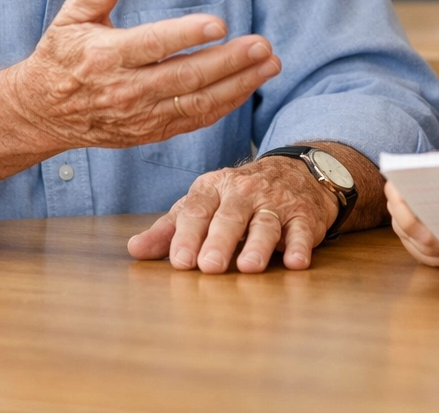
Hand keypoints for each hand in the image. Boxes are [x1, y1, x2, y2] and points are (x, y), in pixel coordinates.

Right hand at [3, 0, 281, 150]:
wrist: (43, 112)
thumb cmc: (62, 55)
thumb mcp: (72, 16)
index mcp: (106, 56)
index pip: (154, 45)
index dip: (187, 35)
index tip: (220, 24)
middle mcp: (125, 89)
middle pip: (185, 76)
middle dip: (229, 62)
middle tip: (264, 45)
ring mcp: (139, 116)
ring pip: (196, 103)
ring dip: (238, 85)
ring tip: (270, 66)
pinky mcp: (149, 132)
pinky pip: (193, 121)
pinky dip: (224, 106)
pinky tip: (248, 87)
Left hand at [126, 154, 339, 272]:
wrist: (296, 172)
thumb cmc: (238, 197)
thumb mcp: (203, 205)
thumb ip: (169, 229)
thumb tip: (134, 251)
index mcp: (213, 188)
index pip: (197, 210)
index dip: (187, 235)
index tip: (180, 261)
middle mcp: (244, 192)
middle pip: (230, 216)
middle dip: (219, 241)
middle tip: (208, 267)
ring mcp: (276, 203)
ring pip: (266, 223)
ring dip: (258, 245)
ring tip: (248, 267)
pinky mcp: (304, 215)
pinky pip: (303, 230)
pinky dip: (300, 245)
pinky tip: (296, 261)